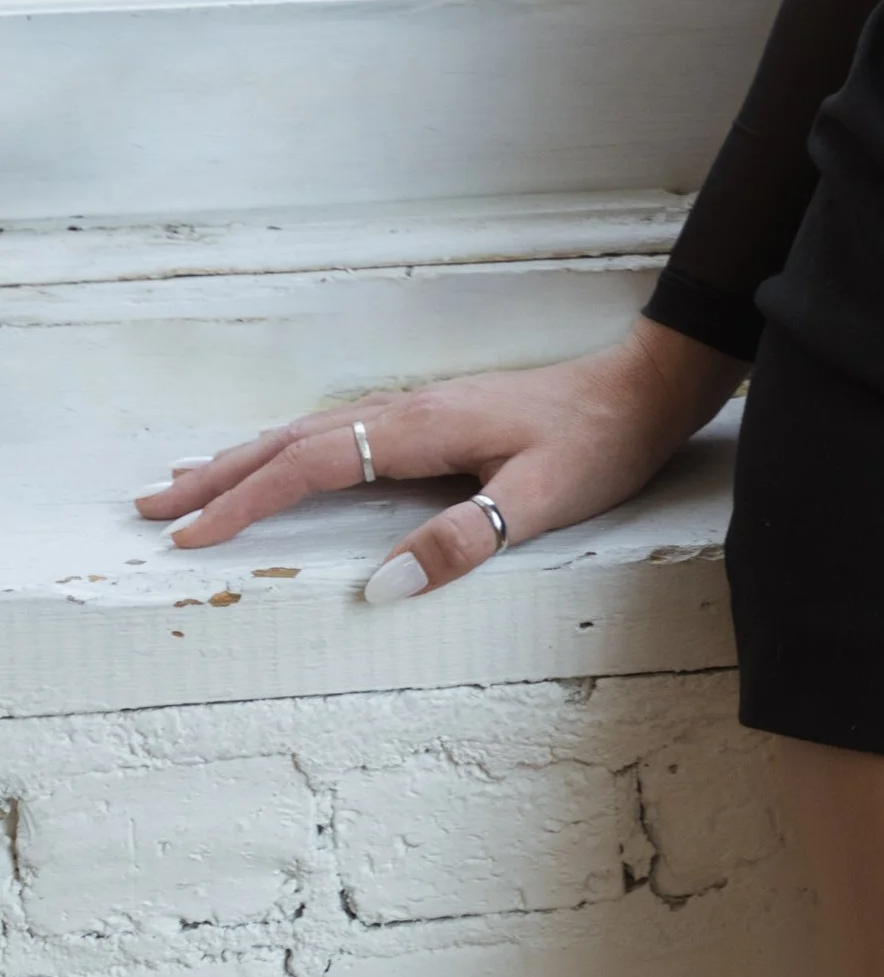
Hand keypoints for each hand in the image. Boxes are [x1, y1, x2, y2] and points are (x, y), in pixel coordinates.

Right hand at [133, 319, 742, 605]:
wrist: (643, 387)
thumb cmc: (597, 442)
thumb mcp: (541, 501)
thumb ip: (462, 541)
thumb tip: (377, 589)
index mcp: (422, 427)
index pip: (312, 465)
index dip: (248, 500)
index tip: (191, 536)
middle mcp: (408, 409)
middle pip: (292, 441)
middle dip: (219, 475)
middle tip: (148, 505)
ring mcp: (417, 409)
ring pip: (310, 431)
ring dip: (245, 457)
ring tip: (186, 480)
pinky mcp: (432, 417)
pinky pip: (338, 431)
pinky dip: (289, 448)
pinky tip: (283, 461)